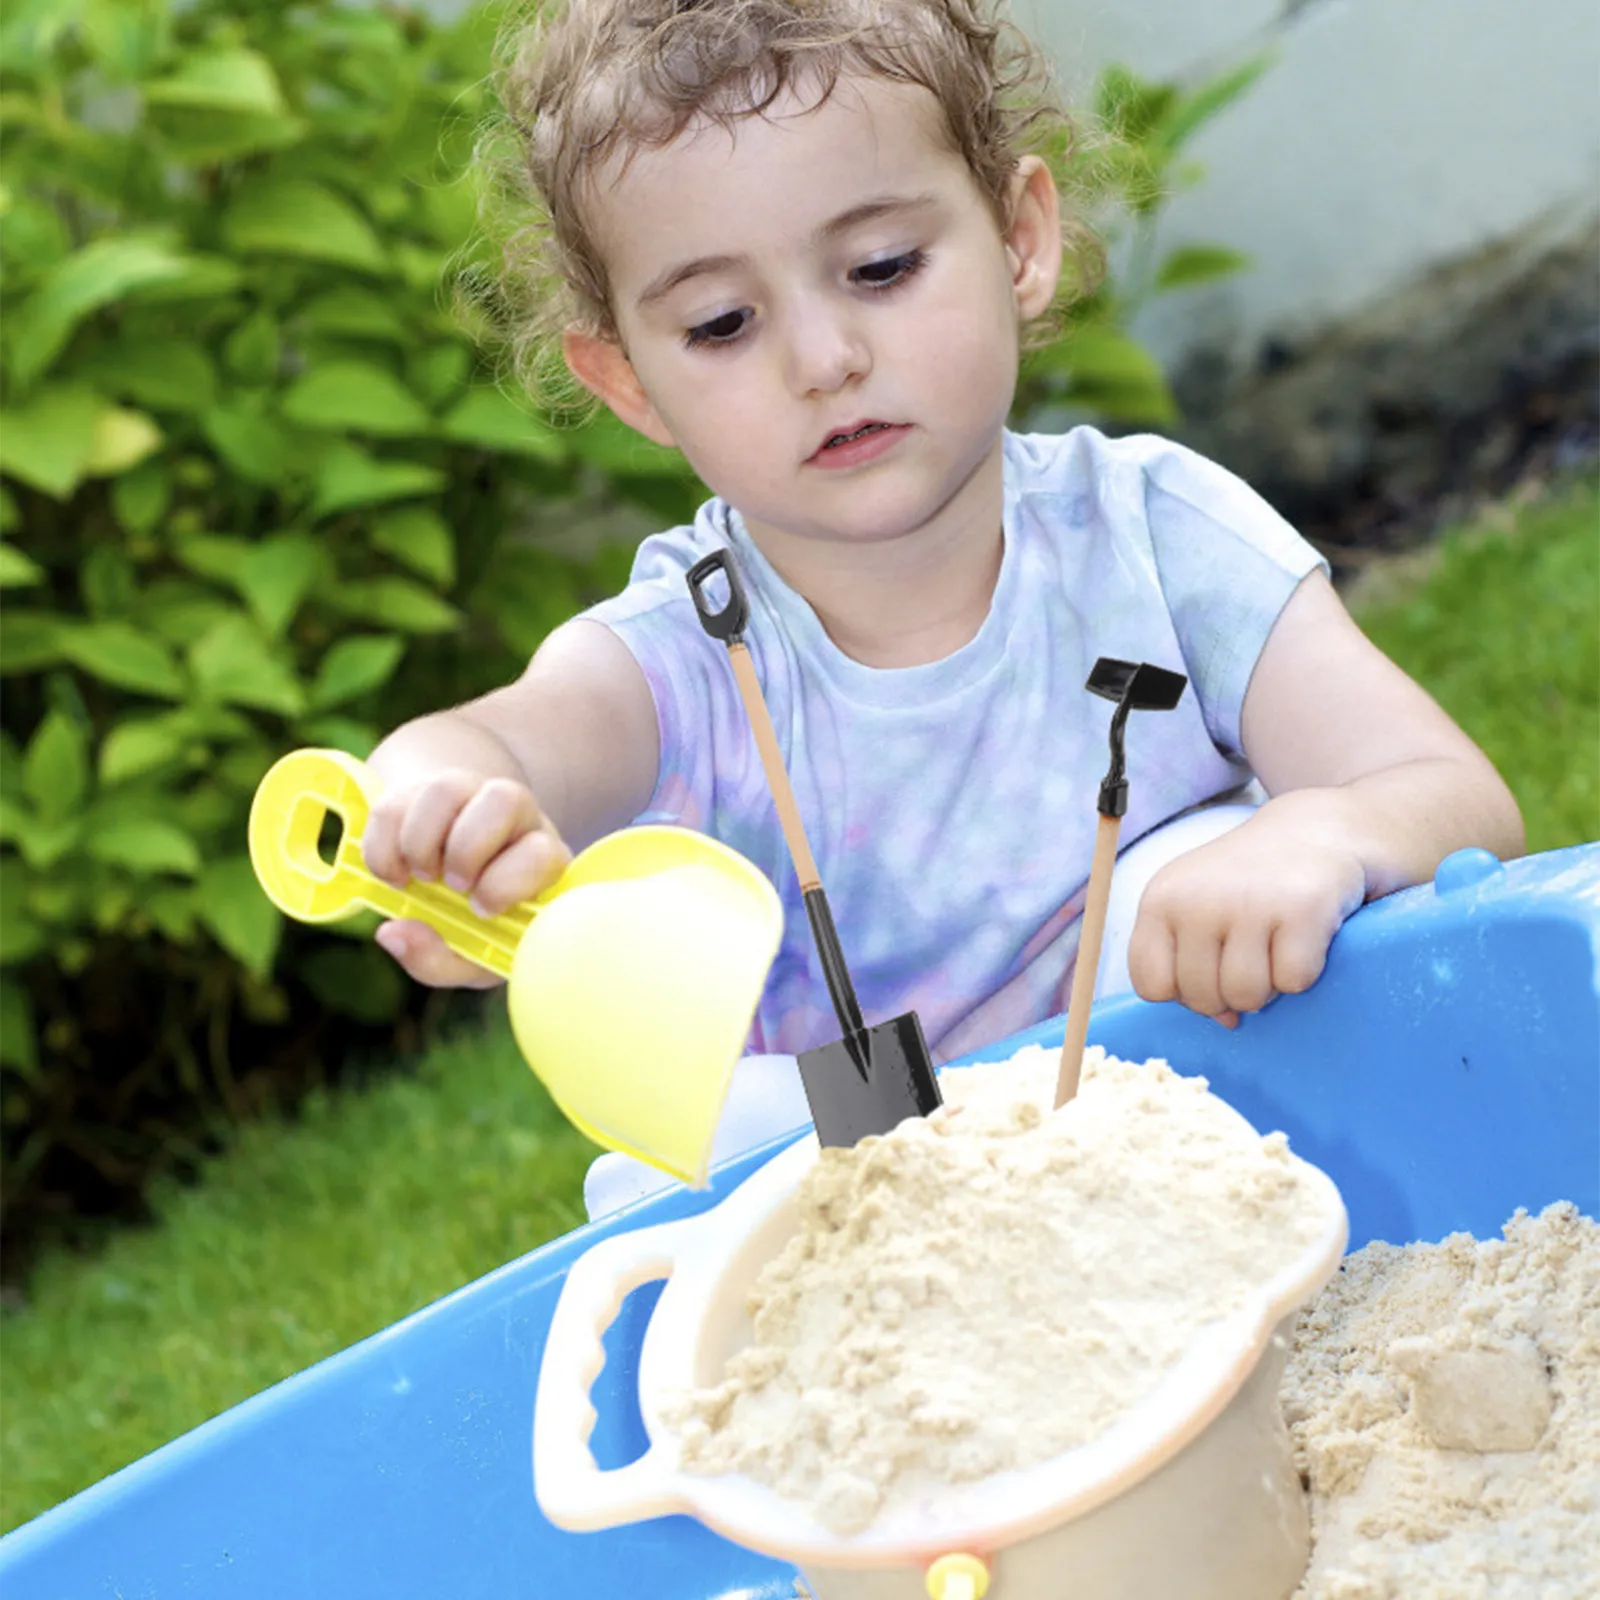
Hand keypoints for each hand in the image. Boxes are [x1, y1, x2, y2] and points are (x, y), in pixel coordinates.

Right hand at [362, 770, 571, 988]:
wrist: (446, 879)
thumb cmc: (472, 924)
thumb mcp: (468, 957)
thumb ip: (438, 960)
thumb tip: (393, 934)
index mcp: (542, 860)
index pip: (545, 853)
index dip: (509, 881)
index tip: (480, 909)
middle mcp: (514, 816)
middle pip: (504, 799)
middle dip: (466, 849)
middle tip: (449, 885)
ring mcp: (468, 795)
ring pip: (447, 789)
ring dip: (421, 841)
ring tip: (419, 875)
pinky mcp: (419, 791)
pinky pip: (395, 803)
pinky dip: (382, 845)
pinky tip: (392, 872)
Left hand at [1125, 804, 1366, 1026]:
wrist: (1316, 830)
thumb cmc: (1248, 883)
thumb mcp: (1196, 907)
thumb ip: (1189, 963)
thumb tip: (1224, 1020)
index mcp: (1160, 899)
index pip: (1150, 984)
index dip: (1181, 992)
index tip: (1208, 969)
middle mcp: (1197, 900)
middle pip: (1200, 998)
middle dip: (1228, 994)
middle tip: (1250, 958)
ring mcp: (1249, 903)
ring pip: (1245, 997)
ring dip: (1267, 988)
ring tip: (1274, 949)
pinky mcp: (1302, 909)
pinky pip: (1293, 982)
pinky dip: (1304, 973)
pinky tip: (1303, 939)